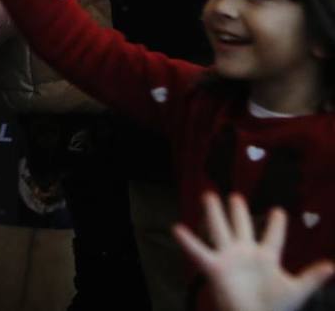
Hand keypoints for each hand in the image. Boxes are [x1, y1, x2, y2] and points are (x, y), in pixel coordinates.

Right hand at [174, 193, 333, 310]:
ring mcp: (230, 259)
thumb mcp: (296, 290)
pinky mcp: (215, 268)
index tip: (279, 211)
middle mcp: (246, 253)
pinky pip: (199, 252)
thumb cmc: (275, 307)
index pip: (274, 236)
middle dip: (238, 211)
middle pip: (242, 227)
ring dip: (214, 213)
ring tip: (209, 196)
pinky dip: (188, 242)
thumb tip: (332, 267)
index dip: (277, 224)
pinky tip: (177, 228)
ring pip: (220, 230)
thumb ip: (312, 276)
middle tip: (235, 196)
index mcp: (267, 257)